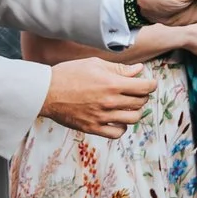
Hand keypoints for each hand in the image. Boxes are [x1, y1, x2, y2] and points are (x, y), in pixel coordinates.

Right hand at [42, 58, 158, 137]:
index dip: (151, 84)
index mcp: (112, 84)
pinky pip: (117, 133)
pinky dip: (122, 127)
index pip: (145, 87)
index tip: (149, 83)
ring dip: (135, 111)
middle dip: (142, 96)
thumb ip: (119, 68)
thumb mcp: (94, 64)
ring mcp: (102, 117)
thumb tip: (139, 70)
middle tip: (136, 92)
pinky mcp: (93, 128)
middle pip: (140, 103)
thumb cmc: (69, 73)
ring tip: (128, 106)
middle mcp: (110, 102)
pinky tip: (118, 119)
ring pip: (133, 119)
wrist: (45, 91)